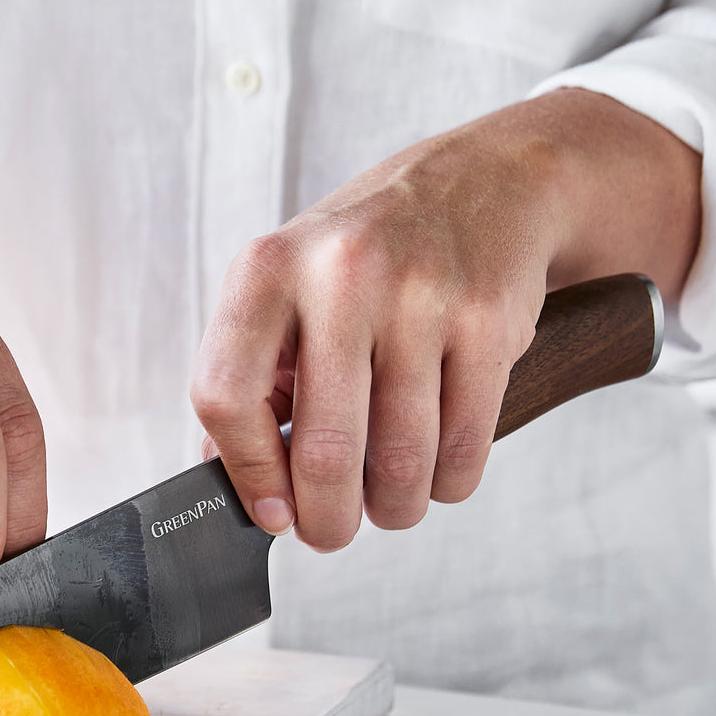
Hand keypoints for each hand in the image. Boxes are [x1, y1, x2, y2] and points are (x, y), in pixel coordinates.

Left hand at [190, 89, 701, 550]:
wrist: (488, 183)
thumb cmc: (369, 257)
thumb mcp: (287, 291)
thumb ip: (253, 380)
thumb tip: (241, 488)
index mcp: (267, 271)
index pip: (225, 397)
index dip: (247, 474)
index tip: (271, 512)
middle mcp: (341, 275)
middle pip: (324, 451)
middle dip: (328, 521)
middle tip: (331, 533)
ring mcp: (421, 295)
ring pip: (401, 465)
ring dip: (394, 509)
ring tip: (389, 502)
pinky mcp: (489, 321)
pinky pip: (464, 450)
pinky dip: (448, 482)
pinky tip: (436, 469)